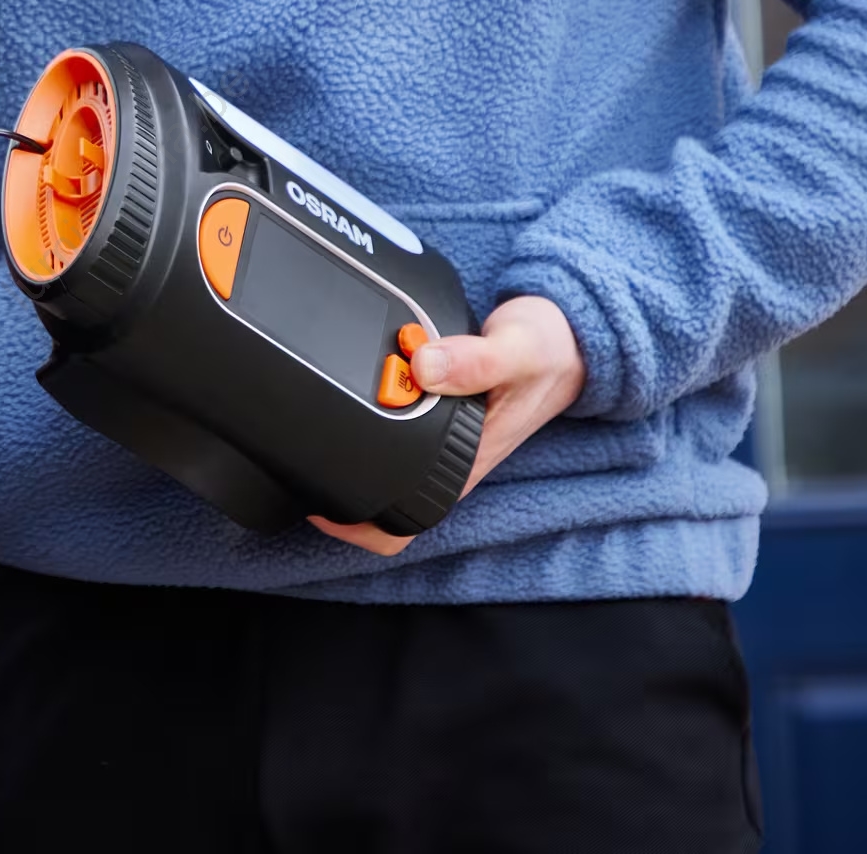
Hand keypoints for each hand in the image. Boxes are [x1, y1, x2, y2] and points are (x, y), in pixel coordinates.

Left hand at [309, 295, 585, 556]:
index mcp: (462, 462)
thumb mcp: (519, 350)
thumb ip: (475, 360)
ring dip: (346, 446)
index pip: (401, 524)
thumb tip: (422, 367)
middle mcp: (446, 457)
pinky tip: (341, 384)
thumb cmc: (550, 352)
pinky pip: (390, 423)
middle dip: (334, 487)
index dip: (353, 527)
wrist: (570, 337)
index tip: (314, 502)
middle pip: (378, 501)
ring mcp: (439, 437)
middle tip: (296, 451)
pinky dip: (365, 411)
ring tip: (307, 416)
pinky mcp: (435, 408)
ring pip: (380, 463)